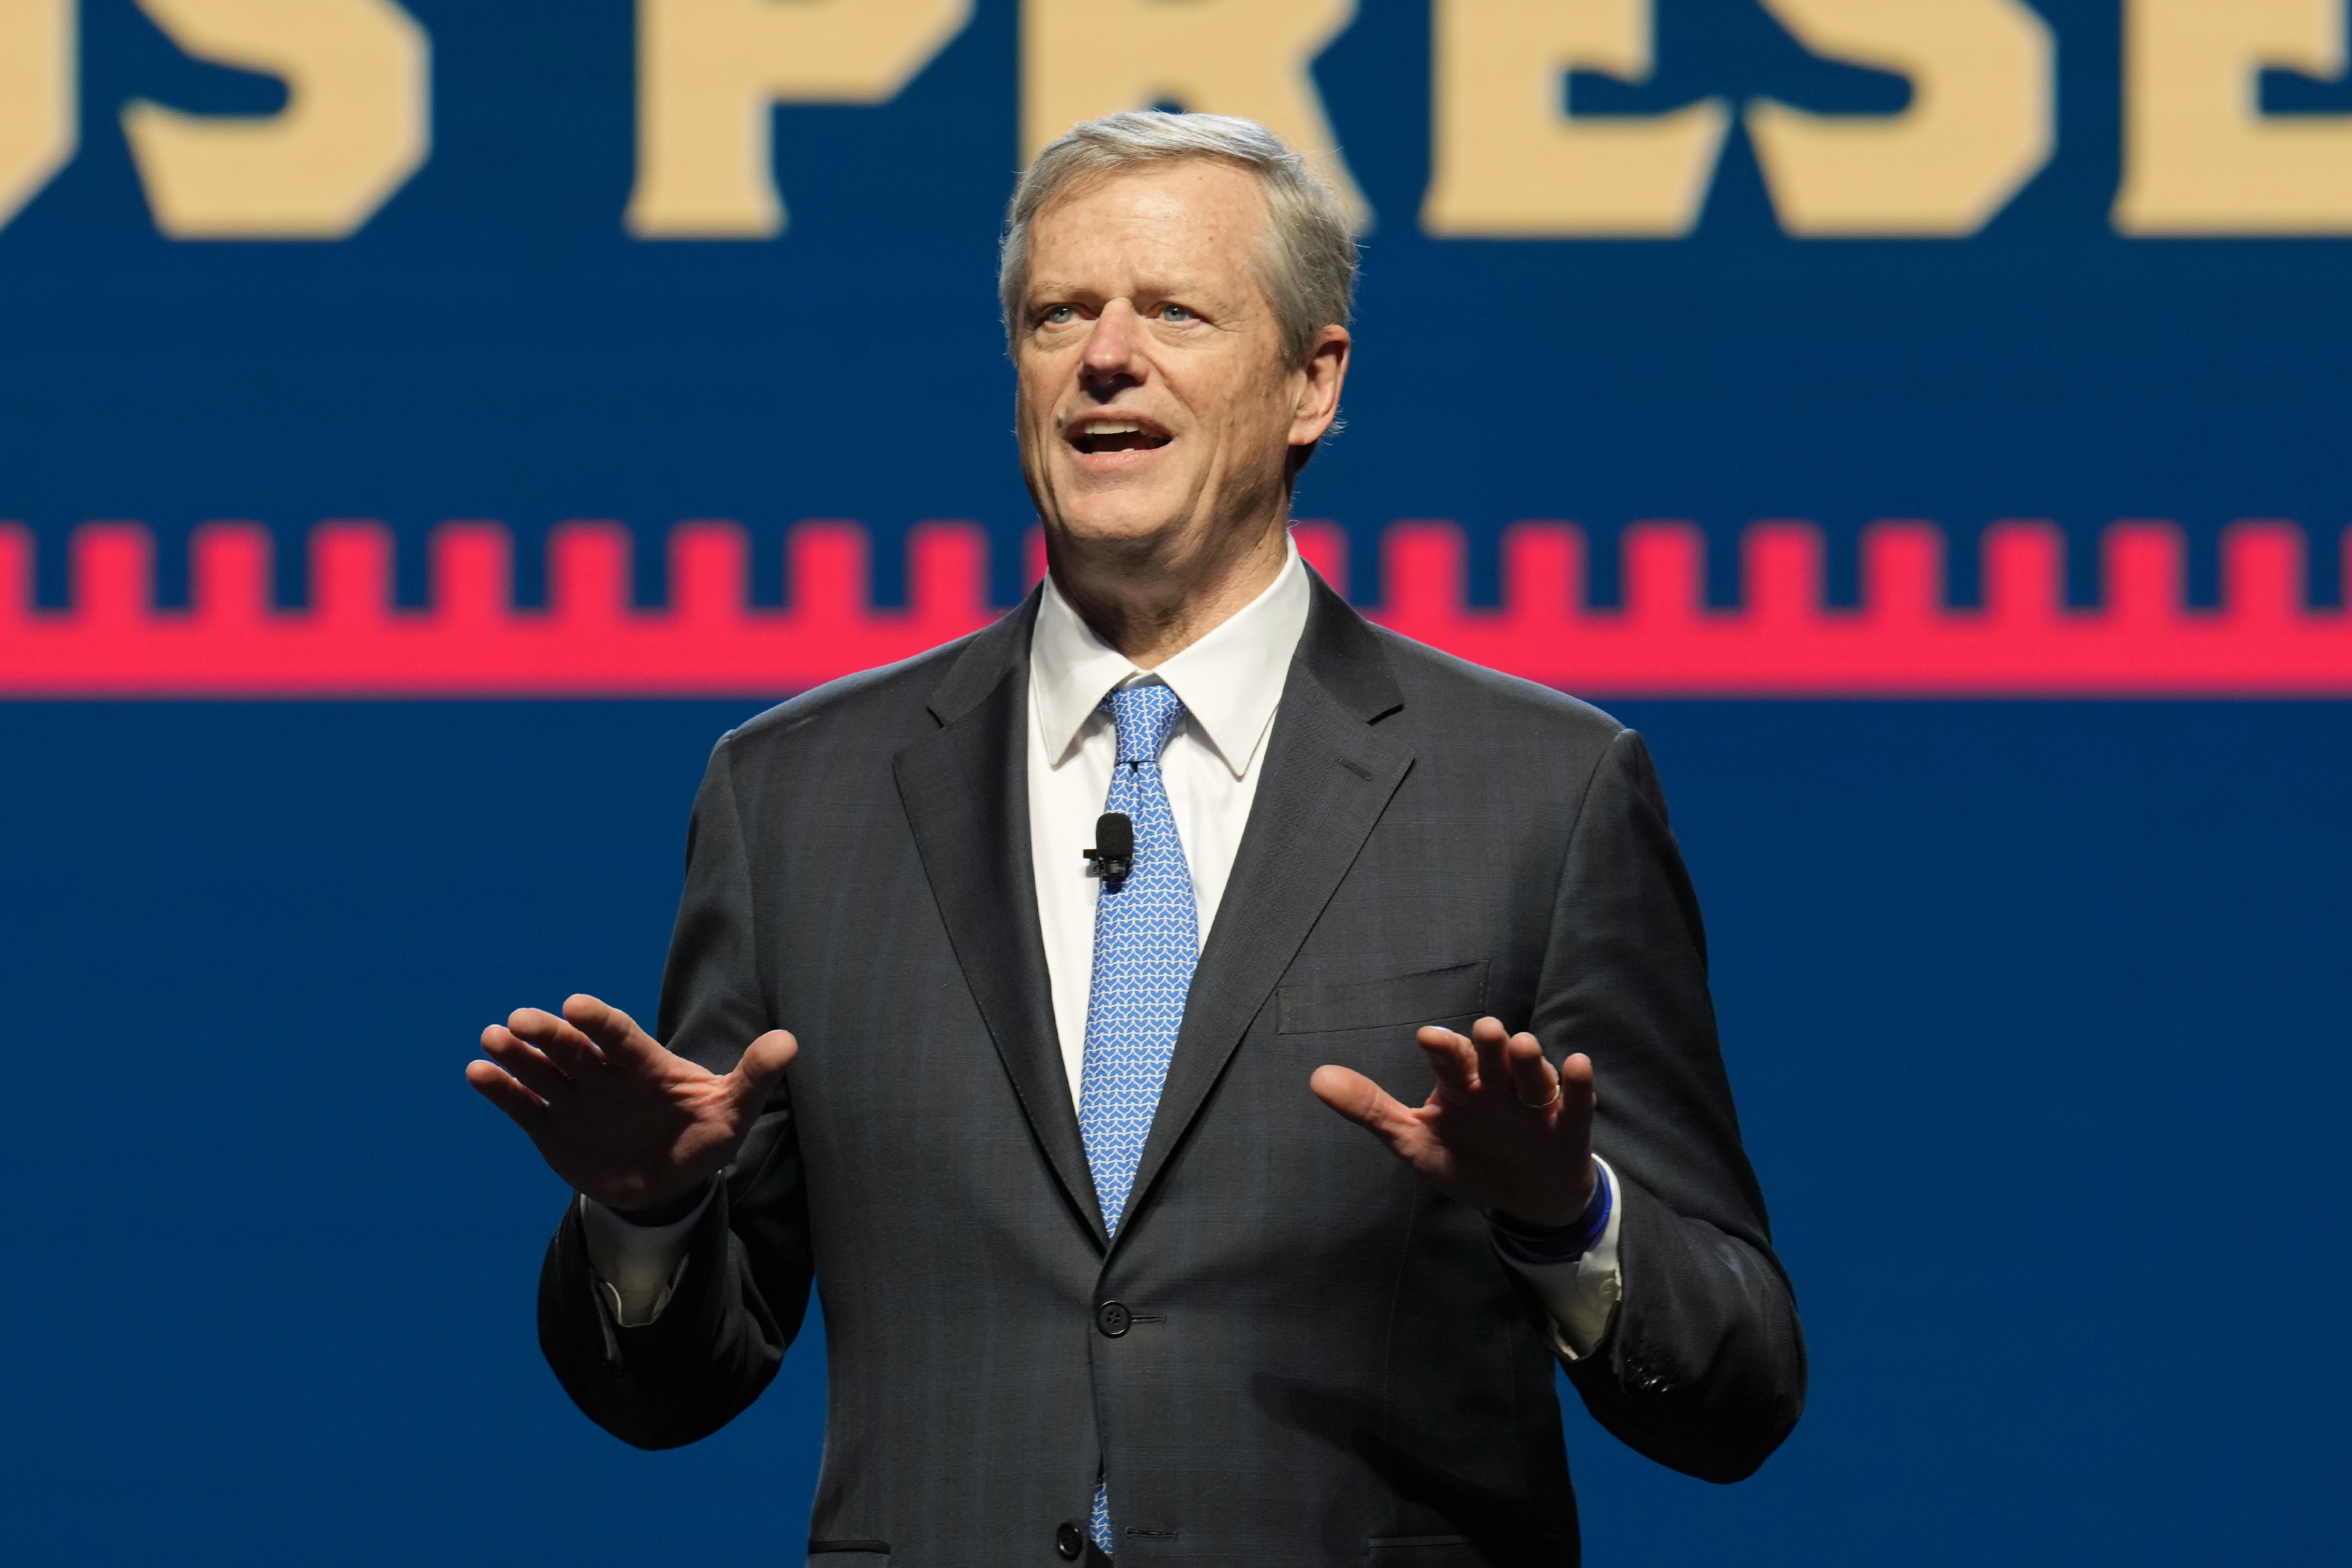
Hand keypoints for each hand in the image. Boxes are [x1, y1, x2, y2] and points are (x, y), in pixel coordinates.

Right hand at [465, 994, 796, 1213]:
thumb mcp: (733, 1111)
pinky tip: (478, 1074)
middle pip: (574, 1049)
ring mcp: (577, 1099)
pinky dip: (502, 1091)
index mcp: (646, 1065)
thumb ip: (755, 1077)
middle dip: (548, 1036)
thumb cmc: (704, 1136)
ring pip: (544, 1071)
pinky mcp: (552, 1127)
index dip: (600, 1021)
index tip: (576, 1006)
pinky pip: (525, 1106)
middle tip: (519, 1021)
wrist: (670, 1183)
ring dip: (518, 1056)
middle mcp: (606, 1075)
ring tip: (491, 1039)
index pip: (620, 1036)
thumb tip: (789, 1042)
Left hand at [1309, 1016, 1596, 1228]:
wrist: (1526, 1198)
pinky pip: (1576, 1103)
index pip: (1451, 1062)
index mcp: (1461, 1085)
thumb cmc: (1467, 1158)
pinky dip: (1578, 1085)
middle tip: (1485, 1031)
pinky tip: (1577, 1065)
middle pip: (1494, 1060)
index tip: (1428, 1038)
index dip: (1442, 1050)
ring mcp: (1536, 1105)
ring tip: (1523, 1046)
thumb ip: (1371, 1109)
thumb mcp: (1414, 1140)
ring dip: (1530, 1061)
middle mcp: (1499, 1086)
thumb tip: (1316, 1078)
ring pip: (1534, 1076)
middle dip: (1489, 1046)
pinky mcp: (1570, 1127)